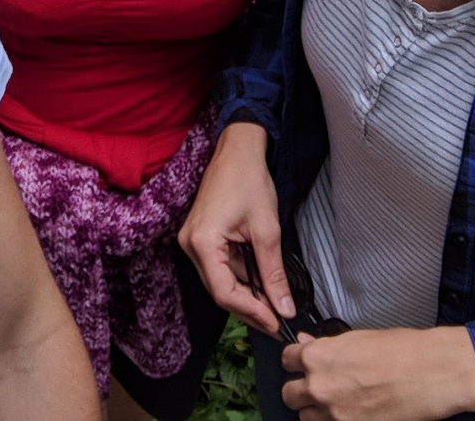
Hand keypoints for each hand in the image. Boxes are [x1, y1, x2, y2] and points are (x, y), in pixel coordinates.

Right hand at [178, 122, 292, 335]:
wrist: (237, 151)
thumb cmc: (249, 181)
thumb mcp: (267, 230)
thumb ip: (274, 273)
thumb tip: (284, 308)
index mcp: (201, 242)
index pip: (224, 292)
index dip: (252, 312)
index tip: (277, 324)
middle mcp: (189, 245)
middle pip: (220, 291)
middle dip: (251, 308)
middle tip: (280, 322)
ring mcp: (192, 241)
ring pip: (221, 282)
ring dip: (248, 295)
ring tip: (276, 307)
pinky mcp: (200, 238)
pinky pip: (220, 268)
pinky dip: (241, 279)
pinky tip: (262, 286)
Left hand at [282, 327, 474, 420]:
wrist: (434, 373)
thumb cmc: (402, 351)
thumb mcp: (358, 338)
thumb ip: (327, 346)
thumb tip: (306, 343)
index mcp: (318, 357)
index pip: (287, 360)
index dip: (296, 361)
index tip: (304, 364)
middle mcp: (320, 387)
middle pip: (290, 394)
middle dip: (302, 390)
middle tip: (319, 387)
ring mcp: (335, 414)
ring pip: (306, 418)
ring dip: (316, 411)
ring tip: (336, 403)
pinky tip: (351, 413)